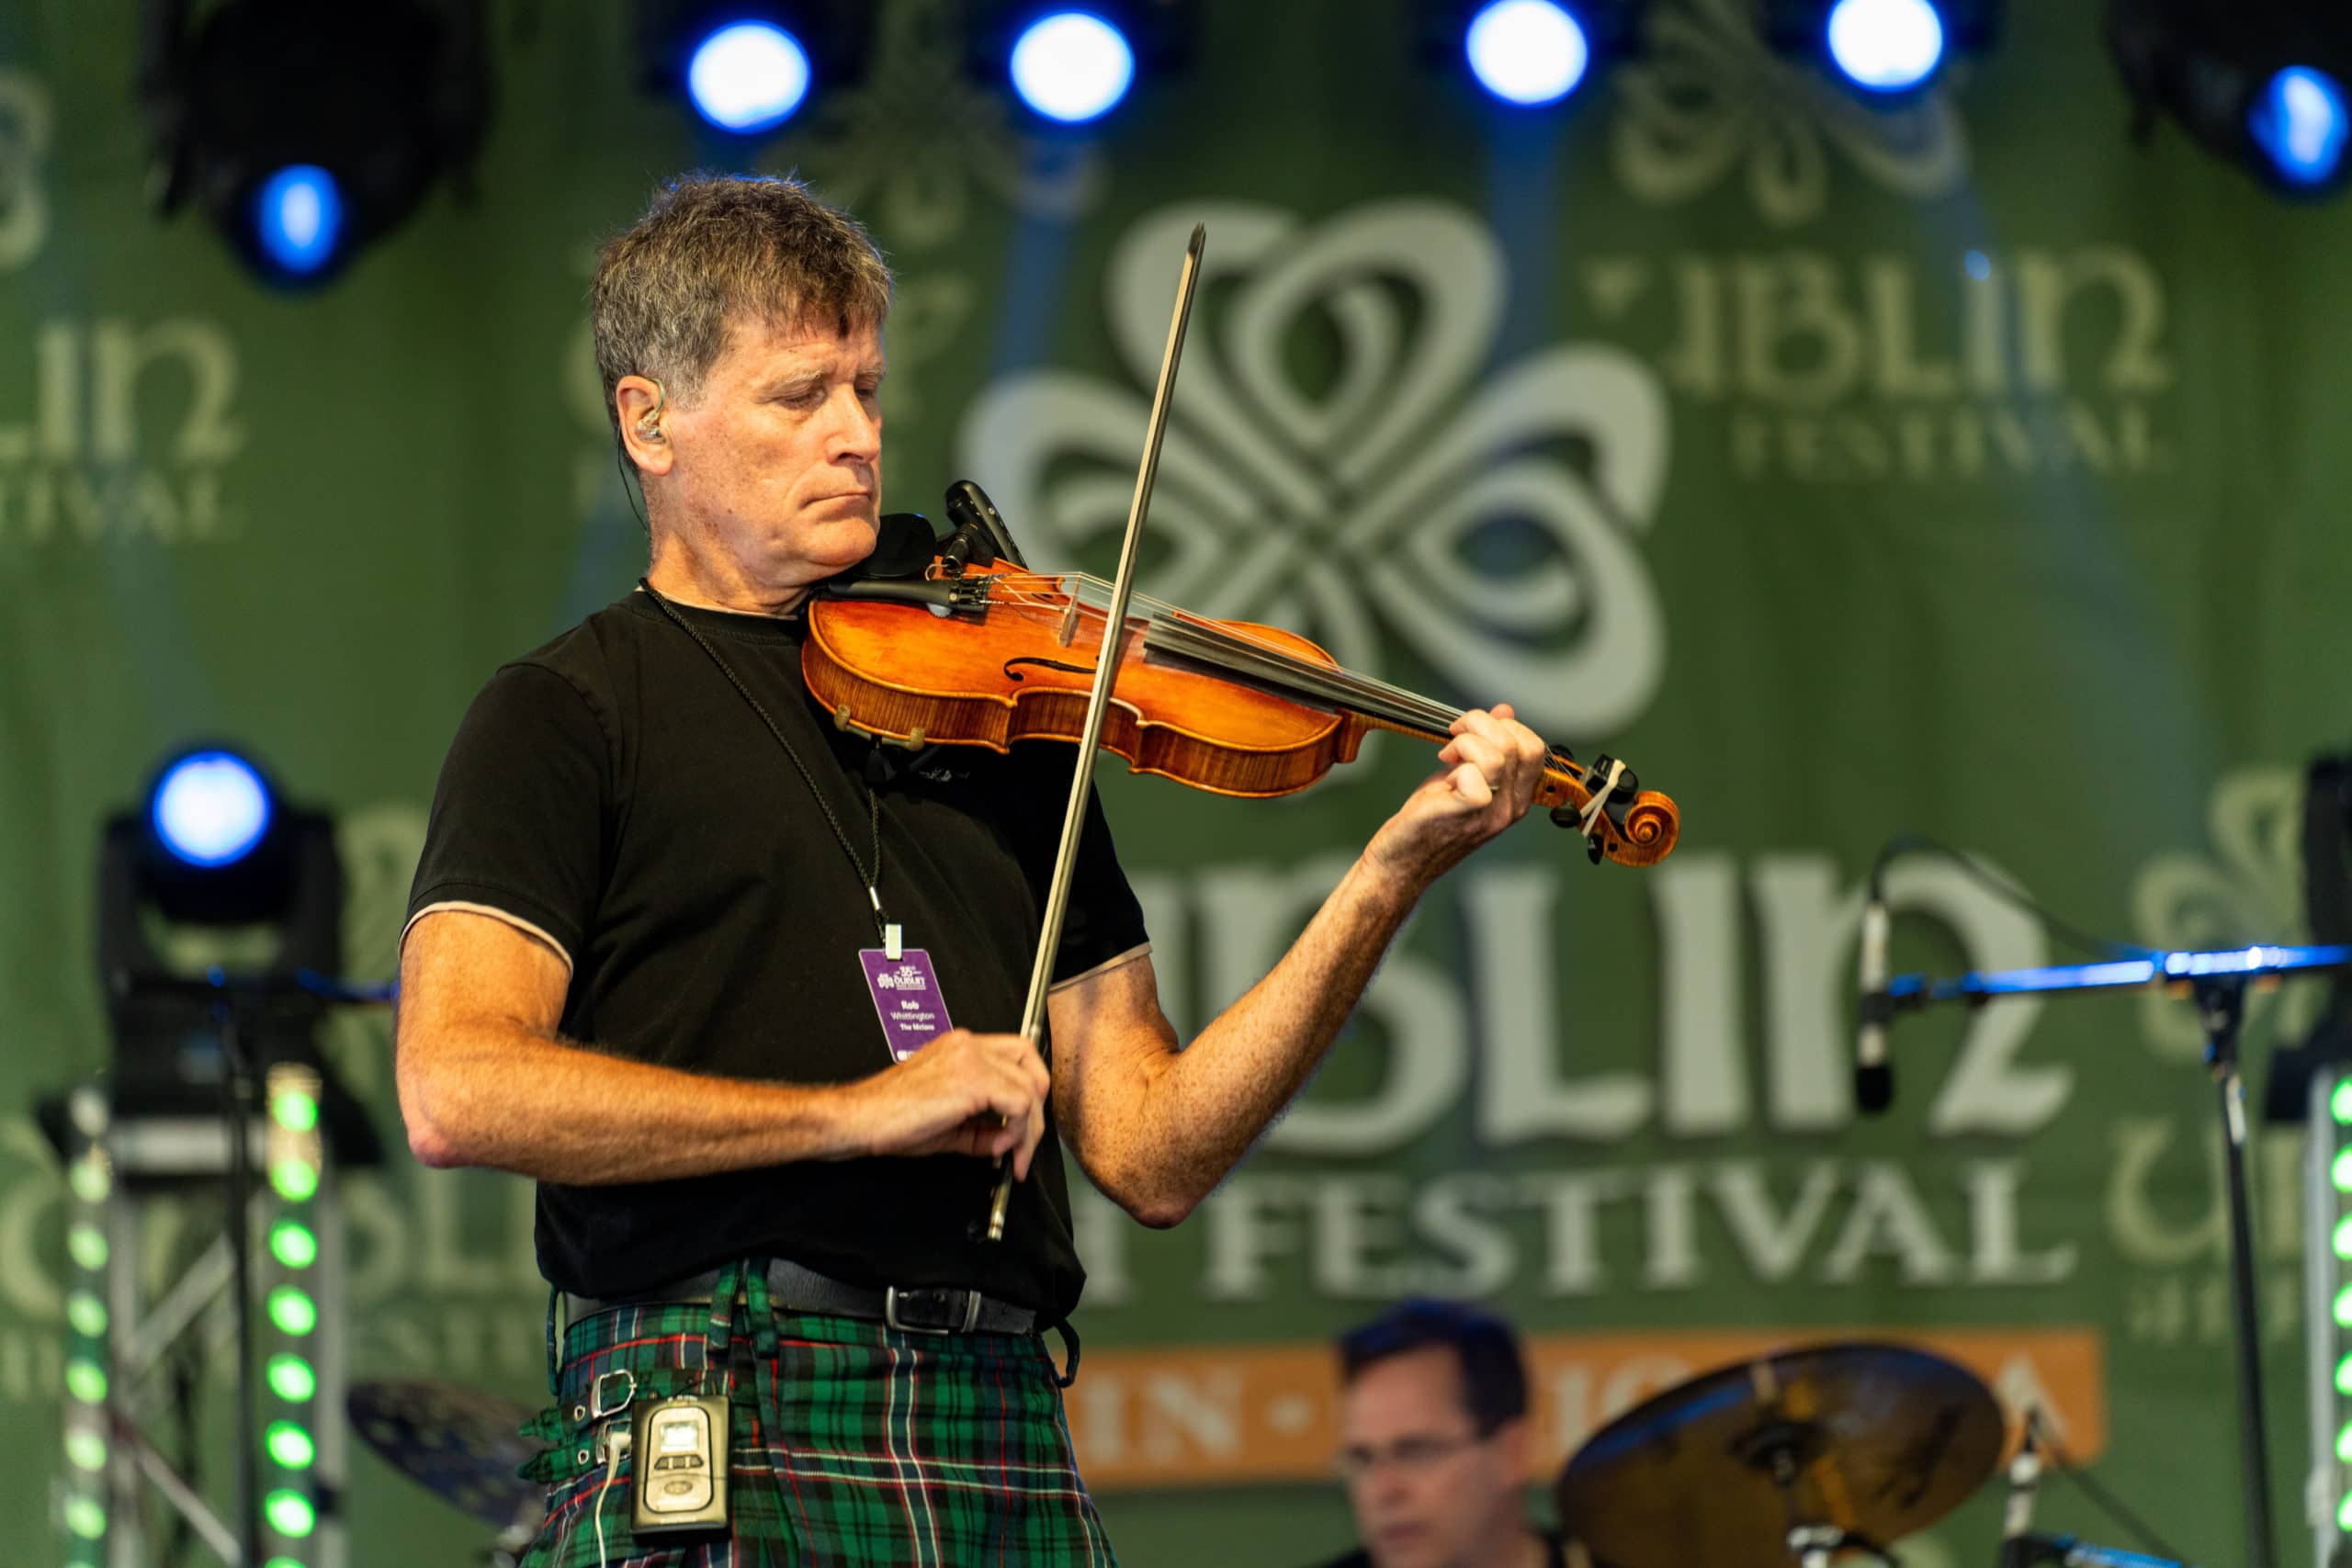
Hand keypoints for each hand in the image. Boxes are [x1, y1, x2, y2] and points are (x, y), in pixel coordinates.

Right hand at [834, 1029, 1052, 1179]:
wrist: (859, 1119)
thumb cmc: (888, 1119)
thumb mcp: (946, 1123)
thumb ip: (980, 1127)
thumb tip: (1006, 1142)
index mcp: (960, 1048)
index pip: (1016, 1054)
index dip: (1028, 1088)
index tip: (1024, 1123)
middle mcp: (968, 1045)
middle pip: (1031, 1063)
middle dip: (1037, 1108)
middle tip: (1026, 1143)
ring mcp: (971, 1058)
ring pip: (1029, 1088)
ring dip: (1027, 1130)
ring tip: (1008, 1156)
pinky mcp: (973, 1079)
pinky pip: (1019, 1105)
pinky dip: (1015, 1132)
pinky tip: (993, 1148)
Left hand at [1362, 703, 1547, 889]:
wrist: (1403, 863)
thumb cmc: (1430, 822)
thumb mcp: (1463, 775)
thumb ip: (1485, 746)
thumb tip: (1504, 712)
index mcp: (1515, 796)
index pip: (1535, 747)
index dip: (1504, 727)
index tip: (1473, 730)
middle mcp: (1509, 806)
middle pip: (1519, 745)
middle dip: (1481, 724)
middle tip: (1454, 735)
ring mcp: (1490, 813)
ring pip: (1497, 756)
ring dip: (1466, 743)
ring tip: (1448, 755)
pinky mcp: (1463, 815)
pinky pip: (1475, 779)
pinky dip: (1457, 768)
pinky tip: (1443, 778)